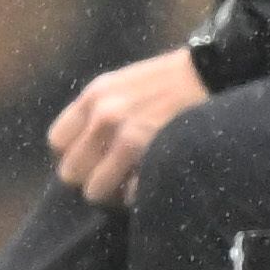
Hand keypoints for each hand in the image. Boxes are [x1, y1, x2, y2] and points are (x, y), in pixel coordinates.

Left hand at [49, 48, 211, 205]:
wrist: (212, 74)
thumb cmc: (169, 82)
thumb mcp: (123, 84)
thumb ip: (98, 110)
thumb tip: (83, 148)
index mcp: (94, 97)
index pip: (57, 142)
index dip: (74, 153)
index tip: (93, 156)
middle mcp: (104, 116)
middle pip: (70, 172)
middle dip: (91, 177)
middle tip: (113, 175)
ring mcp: (127, 136)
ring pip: (95, 190)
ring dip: (113, 191)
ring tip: (130, 183)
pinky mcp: (151, 154)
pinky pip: (128, 194)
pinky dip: (138, 194)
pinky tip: (150, 181)